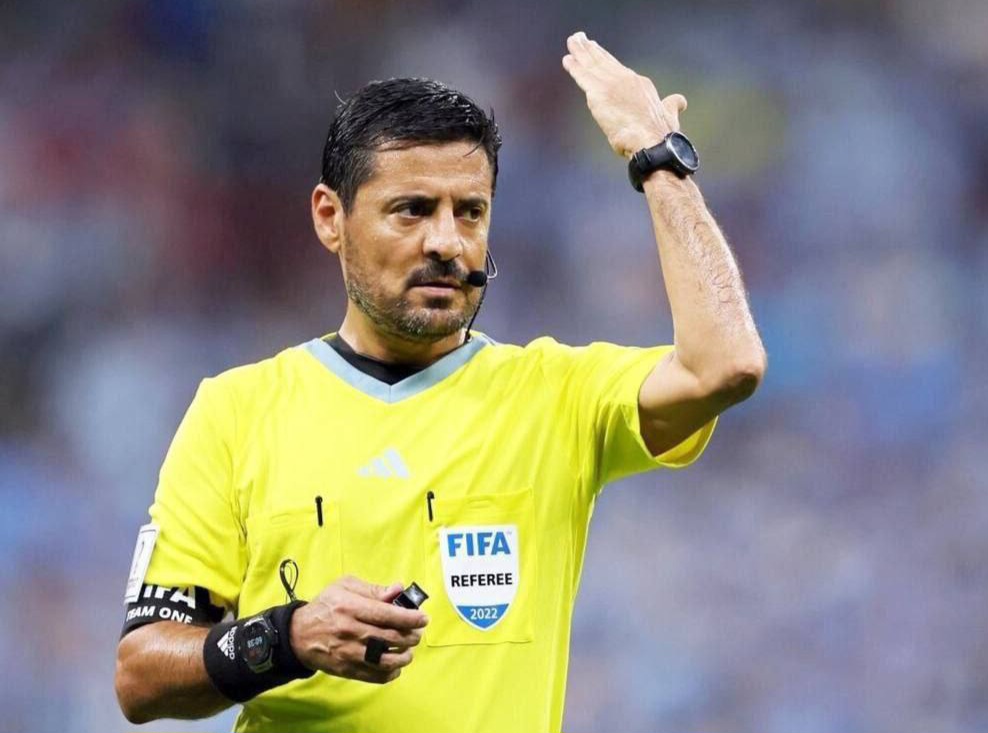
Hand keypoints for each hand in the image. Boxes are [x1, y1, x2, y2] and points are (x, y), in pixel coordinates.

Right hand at [289, 576, 428, 683]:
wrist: (299, 635)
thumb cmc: (326, 606)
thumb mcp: (345, 587)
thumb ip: (373, 589)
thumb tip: (397, 590)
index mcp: (350, 607)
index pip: (387, 614)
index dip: (410, 617)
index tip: (423, 618)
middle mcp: (350, 631)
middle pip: (391, 638)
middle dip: (411, 636)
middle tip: (417, 633)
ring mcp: (349, 653)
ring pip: (386, 660)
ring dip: (404, 656)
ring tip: (408, 650)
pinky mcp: (347, 670)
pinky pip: (376, 676)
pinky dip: (391, 673)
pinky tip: (395, 665)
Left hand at [562, 31, 686, 158]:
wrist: (653, 141)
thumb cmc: (660, 134)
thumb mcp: (670, 114)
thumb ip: (671, 105)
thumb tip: (680, 101)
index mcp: (640, 85)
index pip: (619, 68)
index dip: (607, 59)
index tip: (597, 50)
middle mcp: (626, 80)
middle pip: (604, 61)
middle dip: (591, 50)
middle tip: (580, 39)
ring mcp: (612, 85)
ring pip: (592, 65)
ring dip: (580, 52)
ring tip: (572, 42)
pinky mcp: (599, 95)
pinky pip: (583, 77)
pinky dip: (574, 68)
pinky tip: (567, 60)